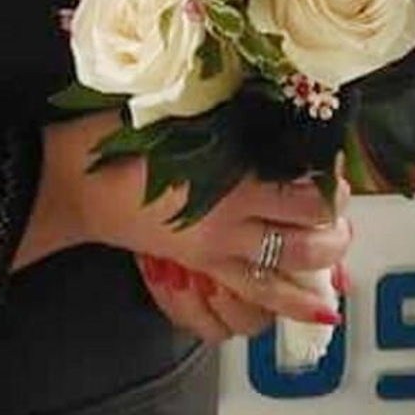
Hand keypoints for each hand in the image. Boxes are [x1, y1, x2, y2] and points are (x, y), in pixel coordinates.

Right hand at [22, 113, 352, 330]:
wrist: (74, 183)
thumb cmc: (122, 136)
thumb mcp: (180, 112)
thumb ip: (231, 113)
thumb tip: (283, 102)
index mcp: (228, 182)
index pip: (303, 193)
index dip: (332, 181)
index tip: (337, 158)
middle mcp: (230, 225)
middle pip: (305, 238)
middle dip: (335, 225)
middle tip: (340, 203)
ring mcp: (216, 252)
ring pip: (286, 271)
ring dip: (323, 262)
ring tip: (337, 243)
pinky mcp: (201, 266)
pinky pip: (254, 293)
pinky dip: (290, 303)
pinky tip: (322, 312)